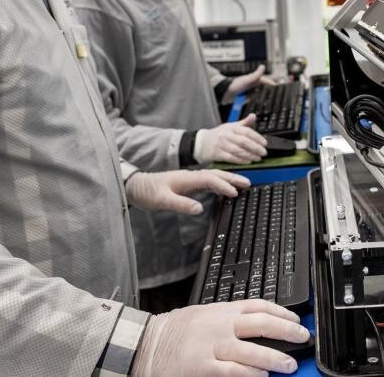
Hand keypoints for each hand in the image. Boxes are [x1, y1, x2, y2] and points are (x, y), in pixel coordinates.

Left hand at [124, 169, 249, 214]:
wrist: (136, 186)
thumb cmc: (148, 192)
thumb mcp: (162, 200)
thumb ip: (181, 204)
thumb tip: (200, 208)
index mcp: (187, 178)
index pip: (210, 179)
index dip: (223, 185)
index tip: (234, 192)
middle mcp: (190, 176)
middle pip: (216, 174)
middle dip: (232, 178)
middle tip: (248, 183)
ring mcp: (190, 179)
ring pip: (214, 176)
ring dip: (228, 179)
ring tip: (242, 184)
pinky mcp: (188, 184)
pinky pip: (208, 181)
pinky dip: (219, 183)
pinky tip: (224, 189)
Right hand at [130, 299, 309, 376]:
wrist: (146, 345)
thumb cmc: (175, 331)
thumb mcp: (205, 315)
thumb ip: (230, 318)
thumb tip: (259, 324)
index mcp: (221, 310)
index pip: (259, 305)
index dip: (282, 312)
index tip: (296, 320)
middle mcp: (220, 325)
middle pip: (261, 324)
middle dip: (287, 331)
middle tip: (302, 338)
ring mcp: (212, 346)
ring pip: (251, 350)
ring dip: (274, 358)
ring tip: (289, 364)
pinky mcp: (203, 367)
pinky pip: (233, 371)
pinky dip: (251, 374)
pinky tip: (262, 376)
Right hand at [196, 115, 267, 164]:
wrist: (200, 143)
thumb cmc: (217, 135)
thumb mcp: (230, 126)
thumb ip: (243, 123)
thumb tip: (254, 116)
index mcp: (231, 127)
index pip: (247, 131)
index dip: (257, 137)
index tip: (265, 143)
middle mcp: (226, 135)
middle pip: (243, 141)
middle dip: (256, 148)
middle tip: (264, 152)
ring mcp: (221, 144)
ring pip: (238, 150)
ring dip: (250, 155)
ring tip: (258, 158)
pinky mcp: (217, 154)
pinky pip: (231, 158)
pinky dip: (241, 160)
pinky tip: (248, 162)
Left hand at [223, 65, 276, 103]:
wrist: (224, 93)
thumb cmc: (235, 85)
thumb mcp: (247, 80)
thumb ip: (256, 75)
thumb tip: (262, 66)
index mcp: (253, 79)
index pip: (265, 81)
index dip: (270, 84)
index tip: (276, 87)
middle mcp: (252, 84)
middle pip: (261, 89)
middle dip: (259, 93)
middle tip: (254, 94)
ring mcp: (248, 90)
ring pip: (257, 95)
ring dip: (253, 97)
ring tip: (247, 97)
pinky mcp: (245, 96)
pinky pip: (251, 99)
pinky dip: (249, 100)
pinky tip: (245, 100)